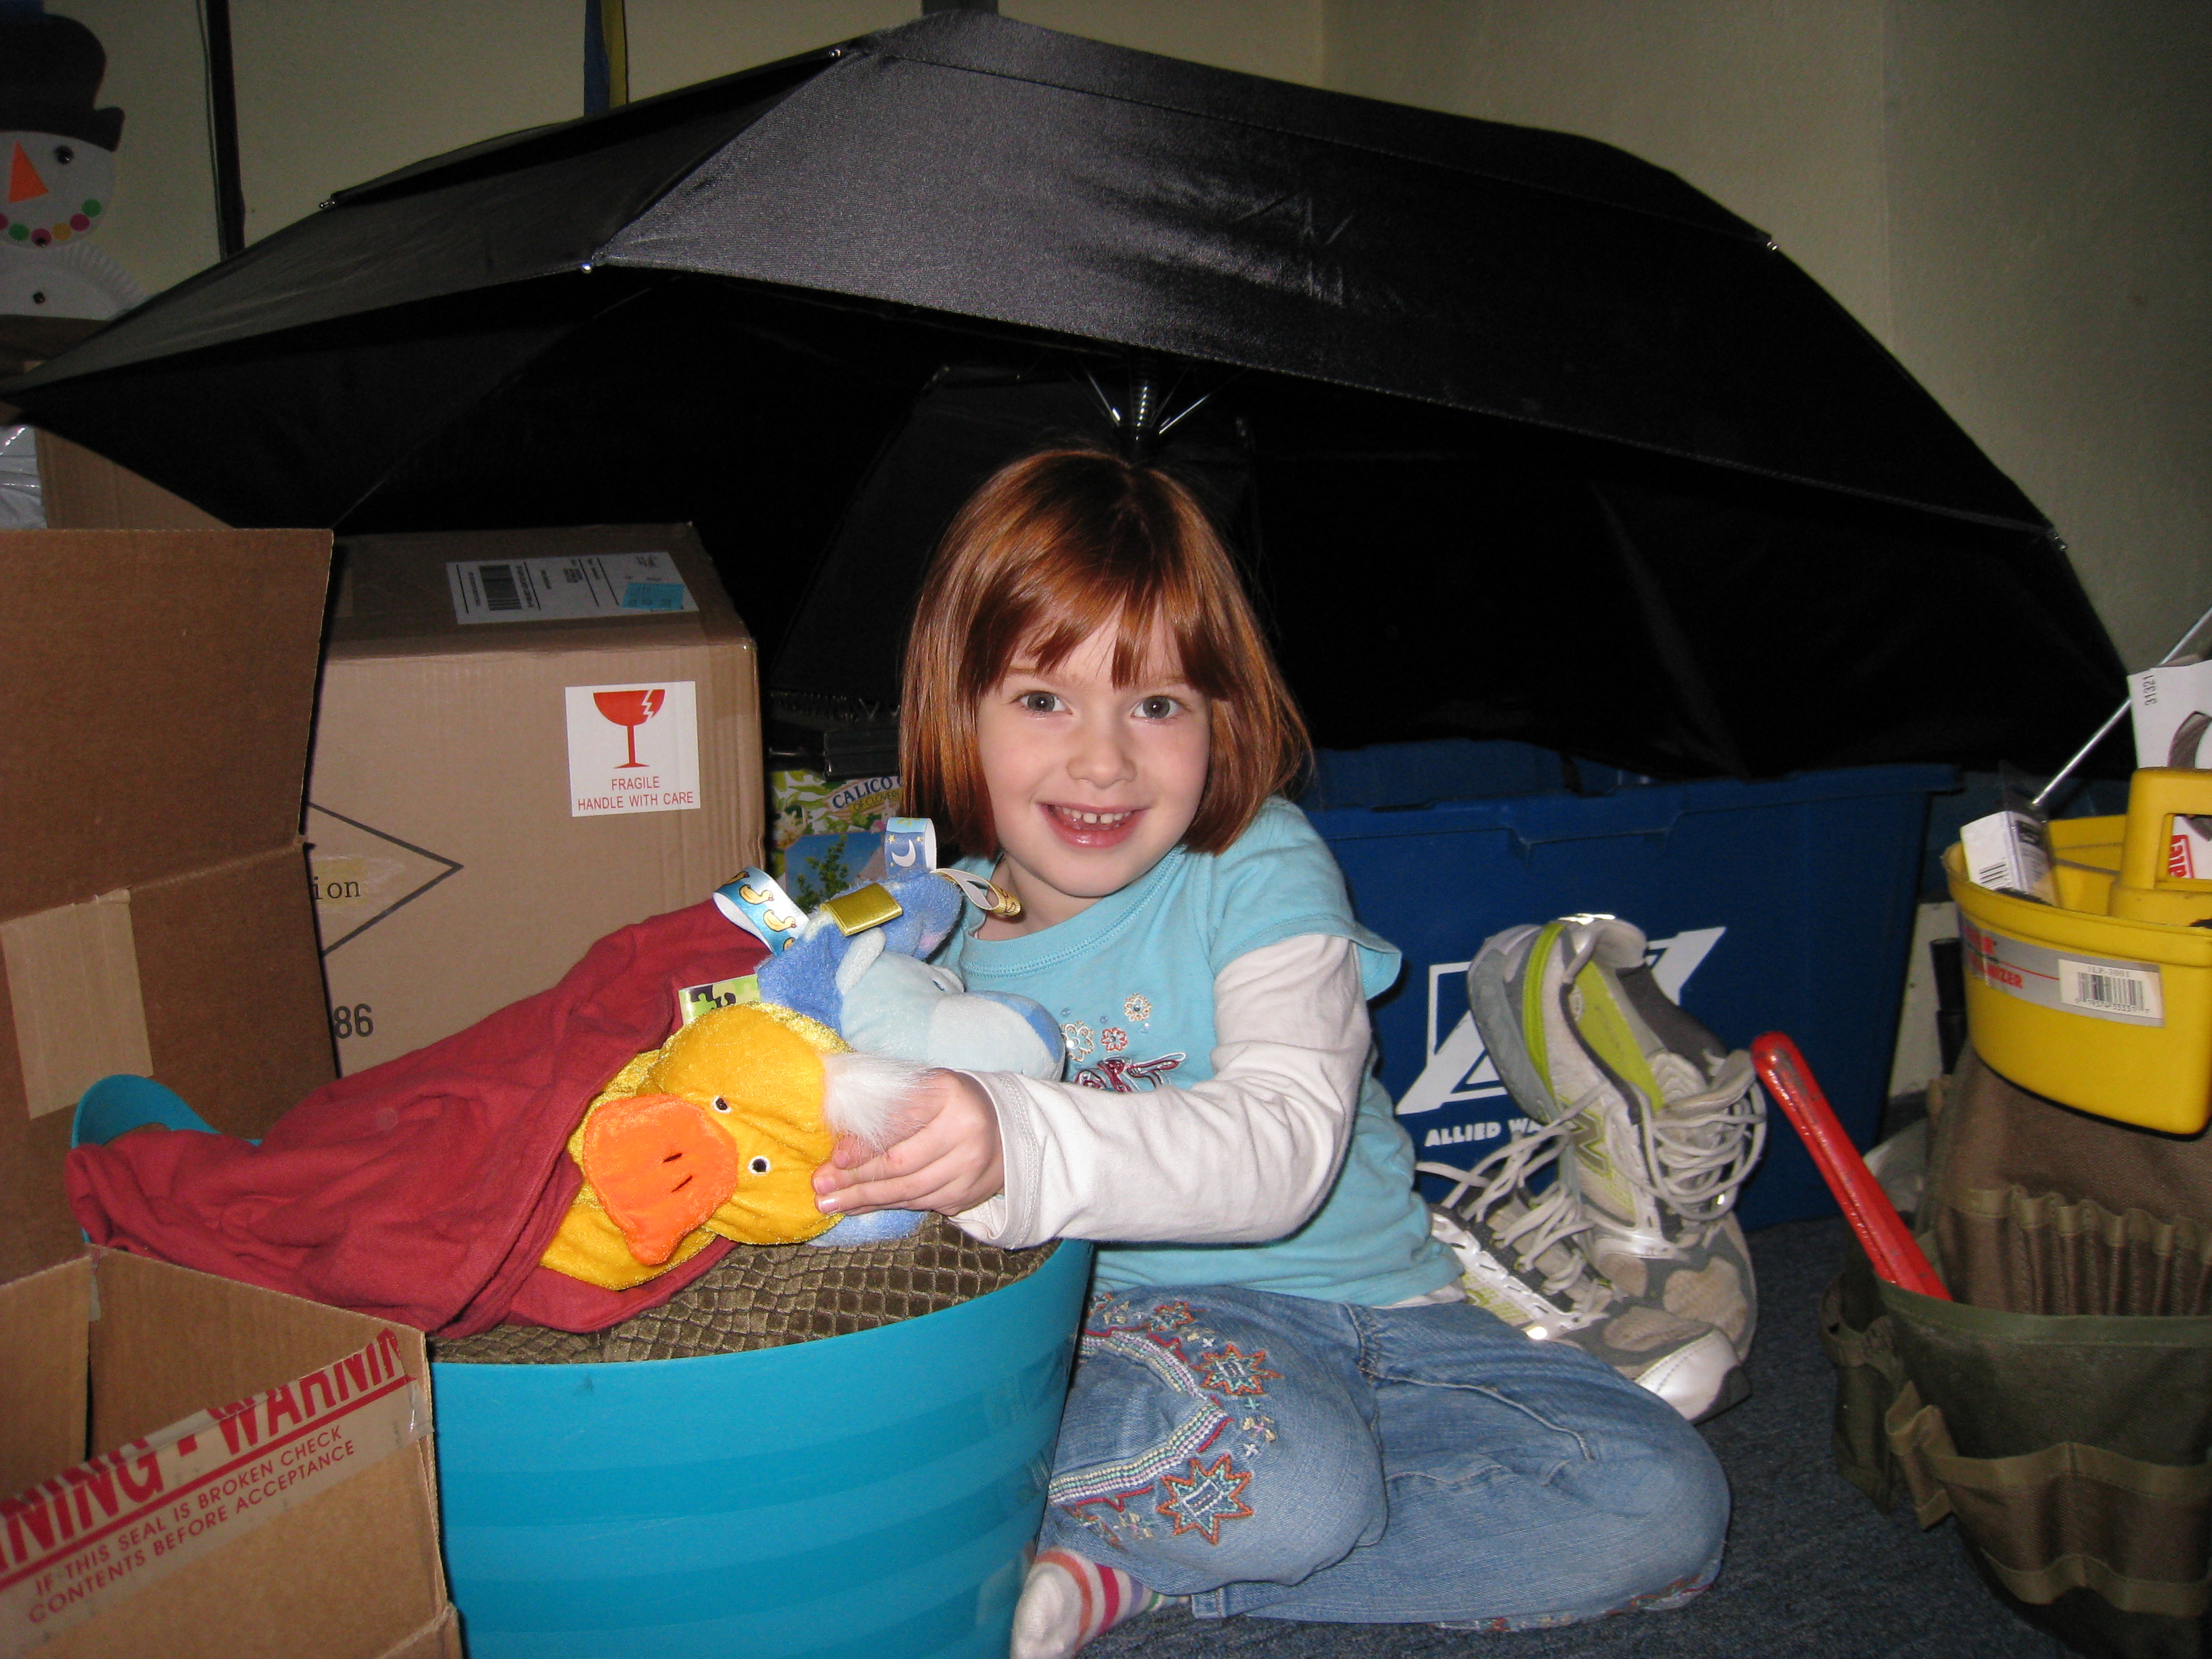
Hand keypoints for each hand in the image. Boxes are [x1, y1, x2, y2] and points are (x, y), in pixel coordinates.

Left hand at [812, 1069, 1003, 1217]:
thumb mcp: (922, 1089)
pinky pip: (917, 1204)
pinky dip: (885, 1206)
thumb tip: (839, 1143)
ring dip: (864, 1199)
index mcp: (949, 1094)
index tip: (834, 1159)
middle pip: (900, 1164)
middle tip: (821, 1187)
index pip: (899, 1123)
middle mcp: (965, 1132)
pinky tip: (859, 1206)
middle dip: (855, 1179)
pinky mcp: (965, 1195)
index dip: (865, 1144)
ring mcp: (969, 1168)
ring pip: (907, 1191)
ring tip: (830, 1203)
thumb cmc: (947, 1103)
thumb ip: (887, 1107)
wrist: (1003, 1129)